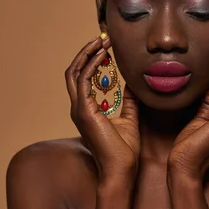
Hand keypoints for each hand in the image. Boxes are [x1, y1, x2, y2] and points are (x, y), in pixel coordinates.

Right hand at [65, 36, 139, 181]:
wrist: (122, 171)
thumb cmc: (125, 151)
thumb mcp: (130, 118)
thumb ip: (129, 101)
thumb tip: (133, 84)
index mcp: (87, 109)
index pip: (83, 77)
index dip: (92, 59)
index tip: (106, 46)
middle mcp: (79, 107)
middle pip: (75, 71)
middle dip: (87, 52)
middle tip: (103, 38)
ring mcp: (79, 109)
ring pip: (75, 72)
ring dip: (88, 54)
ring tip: (103, 41)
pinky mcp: (84, 111)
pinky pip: (84, 80)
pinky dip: (91, 64)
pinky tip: (103, 55)